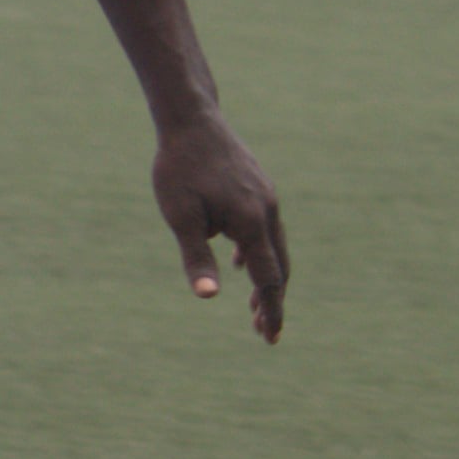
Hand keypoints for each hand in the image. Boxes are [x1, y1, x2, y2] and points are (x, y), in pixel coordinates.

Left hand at [152, 114, 287, 344]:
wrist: (191, 120)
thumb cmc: (179, 169)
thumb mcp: (181, 217)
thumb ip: (196, 257)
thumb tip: (207, 296)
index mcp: (251, 222)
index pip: (269, 279)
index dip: (272, 310)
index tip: (271, 337)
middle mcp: (266, 210)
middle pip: (279, 266)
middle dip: (272, 300)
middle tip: (263, 331)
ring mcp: (266, 197)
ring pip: (274, 246)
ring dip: (268, 277)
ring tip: (254, 304)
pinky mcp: (258, 187)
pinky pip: (266, 227)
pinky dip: (259, 251)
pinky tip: (241, 260)